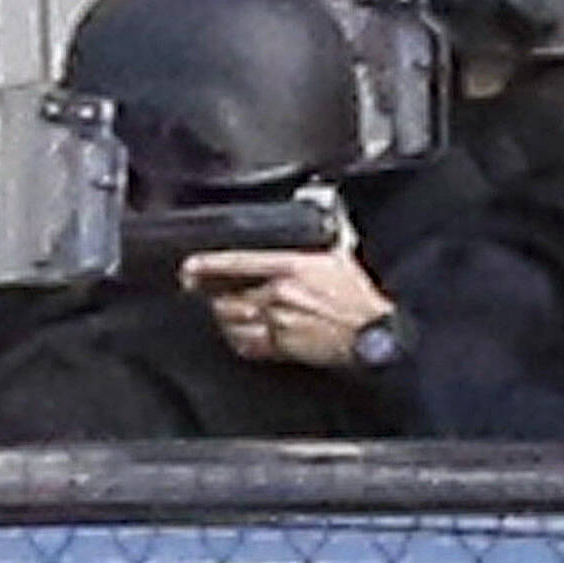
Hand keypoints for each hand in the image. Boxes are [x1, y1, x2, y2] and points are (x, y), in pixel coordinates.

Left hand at [185, 248, 396, 369]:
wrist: (373, 334)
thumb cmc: (362, 298)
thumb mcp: (342, 257)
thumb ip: (323, 238)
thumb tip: (320, 216)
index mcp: (292, 266)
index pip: (238, 263)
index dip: (208, 266)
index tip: (190, 267)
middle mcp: (280, 293)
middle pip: (229, 296)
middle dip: (214, 296)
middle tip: (204, 293)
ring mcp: (278, 322)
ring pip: (233, 321)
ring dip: (225, 318)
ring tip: (224, 313)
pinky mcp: (283, 347)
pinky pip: (247, 344)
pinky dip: (238, 339)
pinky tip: (240, 334)